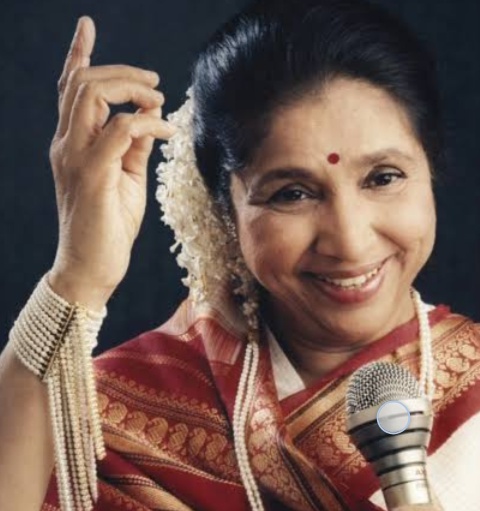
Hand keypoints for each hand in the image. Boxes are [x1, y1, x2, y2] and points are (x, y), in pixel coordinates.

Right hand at [48, 17, 175, 309]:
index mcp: (72, 144)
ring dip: (132, 89)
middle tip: (154, 82)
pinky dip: (149, 123)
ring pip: (93, 95)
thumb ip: (133, 148)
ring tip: (159, 100)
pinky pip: (121, 129)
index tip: (87, 26)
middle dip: (122, 72)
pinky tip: (168, 132)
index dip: (79, 55)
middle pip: (82, 83)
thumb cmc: (108, 229)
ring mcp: (75, 158)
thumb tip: (151, 120)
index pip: (70, 91)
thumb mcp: (126, 180)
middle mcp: (66, 145)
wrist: (91, 269)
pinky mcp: (92, 174)